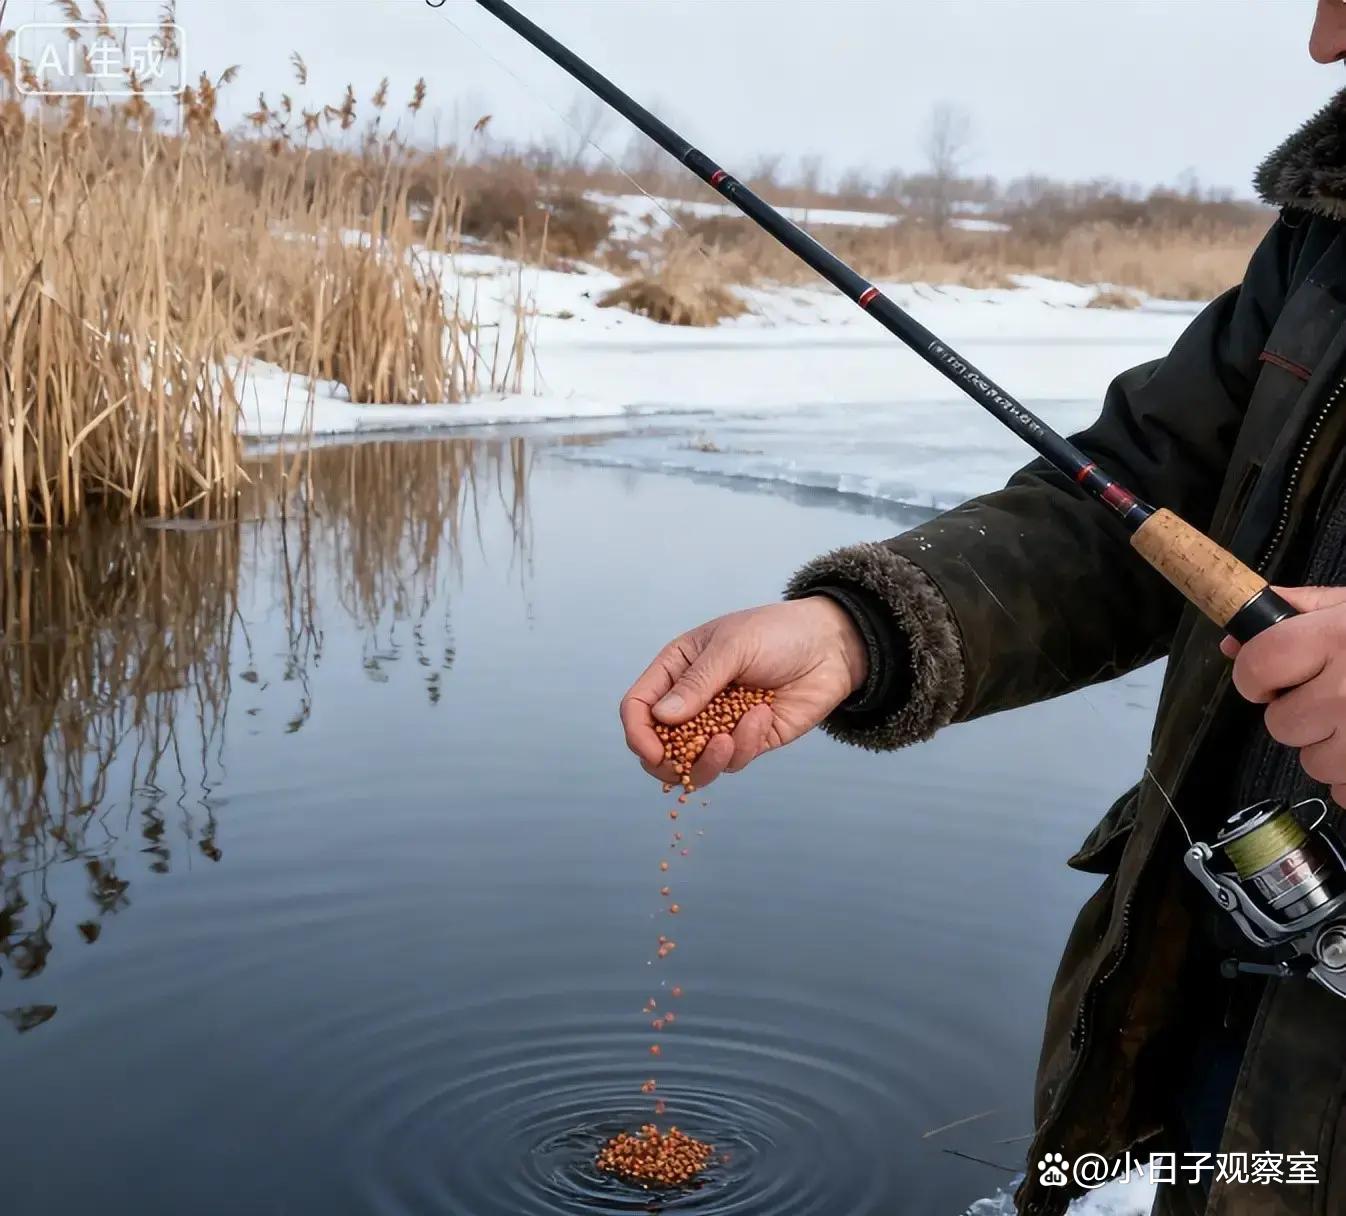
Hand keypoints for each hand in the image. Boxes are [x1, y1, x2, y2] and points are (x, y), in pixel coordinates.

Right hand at [620, 597, 868, 788]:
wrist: (831, 646)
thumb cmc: (778, 633)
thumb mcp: (733, 647)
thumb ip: (697, 682)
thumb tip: (661, 718)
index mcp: (677, 669)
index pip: (638, 706)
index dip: (638, 732)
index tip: (652, 750)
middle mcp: (692, 701)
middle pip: (659, 745)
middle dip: (668, 761)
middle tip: (683, 762)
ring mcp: (719, 724)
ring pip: (694, 763)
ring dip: (708, 760)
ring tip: (728, 740)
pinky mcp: (748, 742)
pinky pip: (734, 760)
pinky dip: (744, 744)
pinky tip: (762, 715)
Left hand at [1222, 586, 1345, 804]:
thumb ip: (1297, 614)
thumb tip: (1234, 641)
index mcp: (1332, 640)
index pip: (1255, 669)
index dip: (1257, 677)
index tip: (1272, 678)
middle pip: (1281, 724)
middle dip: (1300, 714)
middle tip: (1336, 696)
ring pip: (1313, 762)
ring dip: (1333, 747)